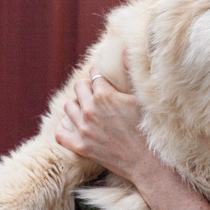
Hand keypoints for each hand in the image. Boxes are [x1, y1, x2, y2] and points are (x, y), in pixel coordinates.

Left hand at [56, 67, 161, 182]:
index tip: (104, 77)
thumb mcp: (142, 98)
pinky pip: (60, 132)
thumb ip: (131, 71)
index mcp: (105, 95)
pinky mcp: (81, 147)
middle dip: (88, 88)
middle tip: (99, 94)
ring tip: (89, 109)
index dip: (100, 74)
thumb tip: (125, 47)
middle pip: (79, 88)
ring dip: (78, 105)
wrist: (148, 162)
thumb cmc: (149, 129)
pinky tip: (75, 126)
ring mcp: (83, 129)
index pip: (94, 74)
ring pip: (68, 107)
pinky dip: (65, 127)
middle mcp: (90, 110)